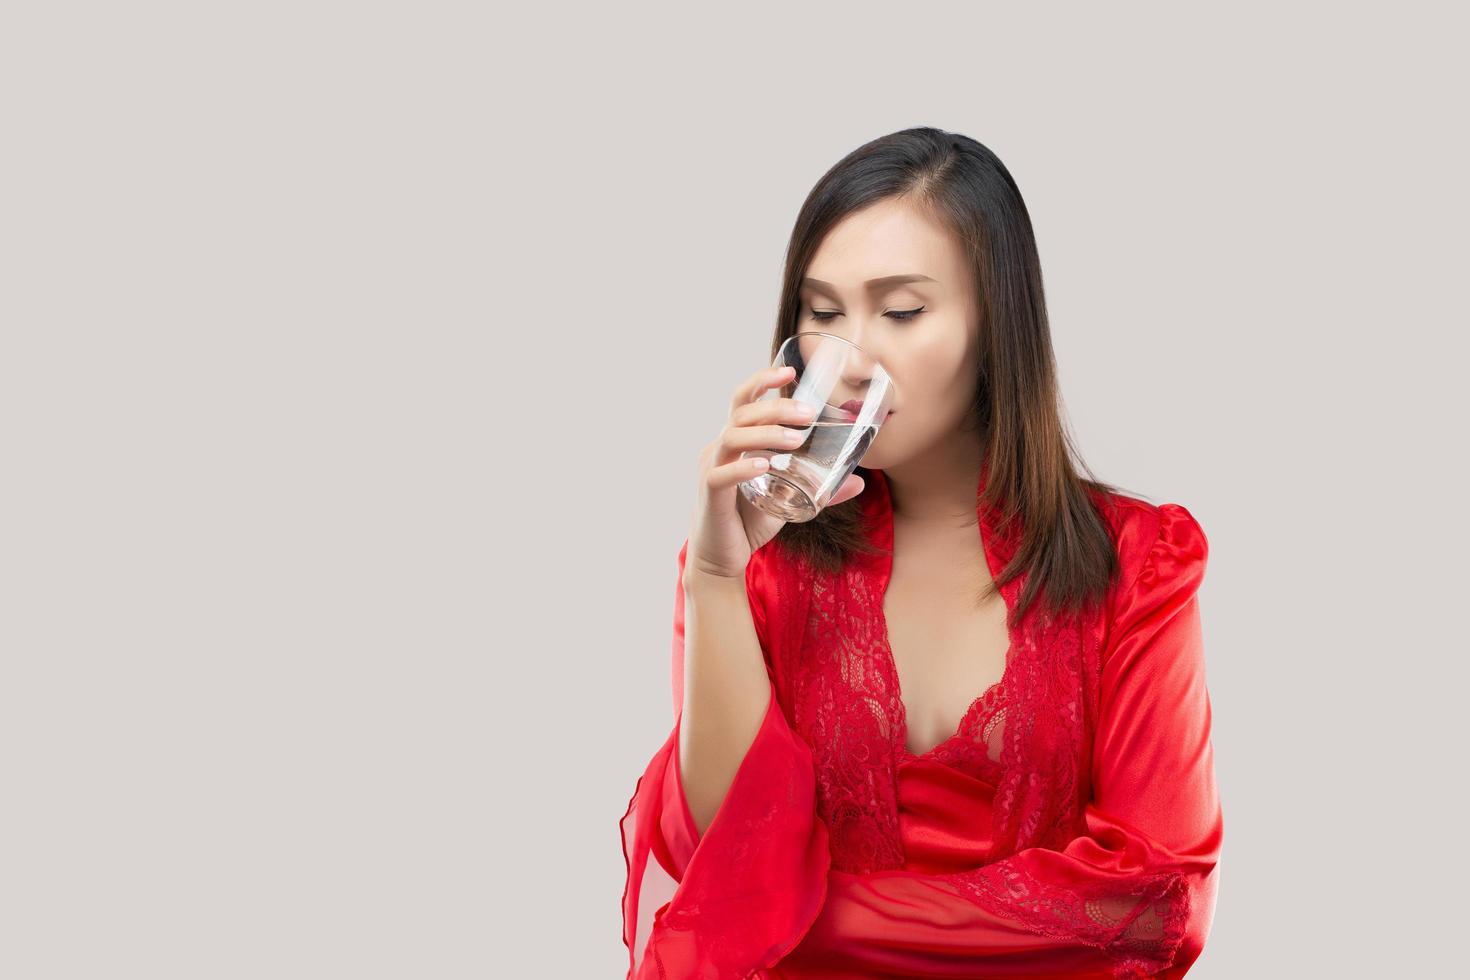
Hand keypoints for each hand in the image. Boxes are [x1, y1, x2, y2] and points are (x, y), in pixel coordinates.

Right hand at [686, 364, 864, 580]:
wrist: (721, 557)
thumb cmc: (750, 521)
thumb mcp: (789, 500)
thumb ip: (820, 490)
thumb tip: (859, 483)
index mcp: (736, 441)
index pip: (744, 399)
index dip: (763, 380)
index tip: (790, 371)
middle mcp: (720, 448)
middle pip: (742, 412)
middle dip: (776, 408)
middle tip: (808, 415)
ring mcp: (712, 467)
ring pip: (733, 436)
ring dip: (766, 433)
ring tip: (797, 439)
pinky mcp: (709, 493)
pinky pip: (721, 474)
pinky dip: (744, 467)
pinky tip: (765, 466)